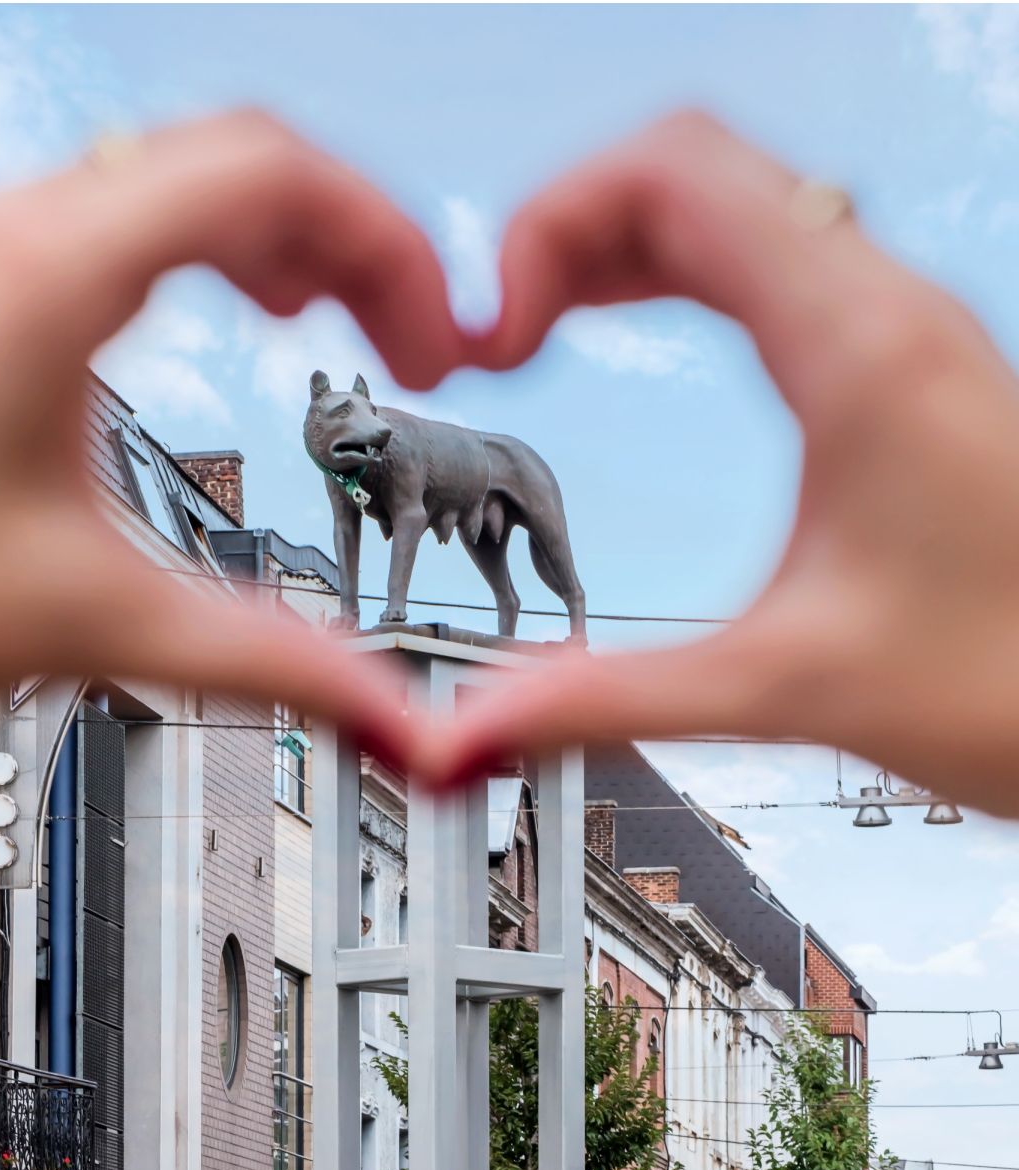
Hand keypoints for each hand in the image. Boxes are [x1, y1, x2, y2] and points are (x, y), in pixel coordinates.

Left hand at [0, 111, 464, 765]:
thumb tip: (381, 707)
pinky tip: (224, 310)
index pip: (268, 173)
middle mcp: (4, 234)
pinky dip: (207, 252)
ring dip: (279, 239)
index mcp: (41, 279)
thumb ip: (260, 656)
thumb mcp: (83, 619)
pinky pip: (117, 219)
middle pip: (235, 159)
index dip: (384, 245)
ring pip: (173, 177)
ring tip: (332, 315)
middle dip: (349, 244)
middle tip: (408, 339)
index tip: (434, 341)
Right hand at [438, 111, 1018, 815]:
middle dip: (569, 227)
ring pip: (728, 197)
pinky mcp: (894, 355)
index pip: (673, 175)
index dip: (552, 223)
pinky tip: (631, 318)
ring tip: (542, 321)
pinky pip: (762, 251)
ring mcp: (895, 322)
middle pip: (689, 167)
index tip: (500, 322)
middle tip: (506, 325)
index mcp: (857, 350)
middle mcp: (884, 307)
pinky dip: (671, 264)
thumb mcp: (785, 685)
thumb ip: (613, 697)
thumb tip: (484, 722)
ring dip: (617, 242)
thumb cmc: (1011, 678)